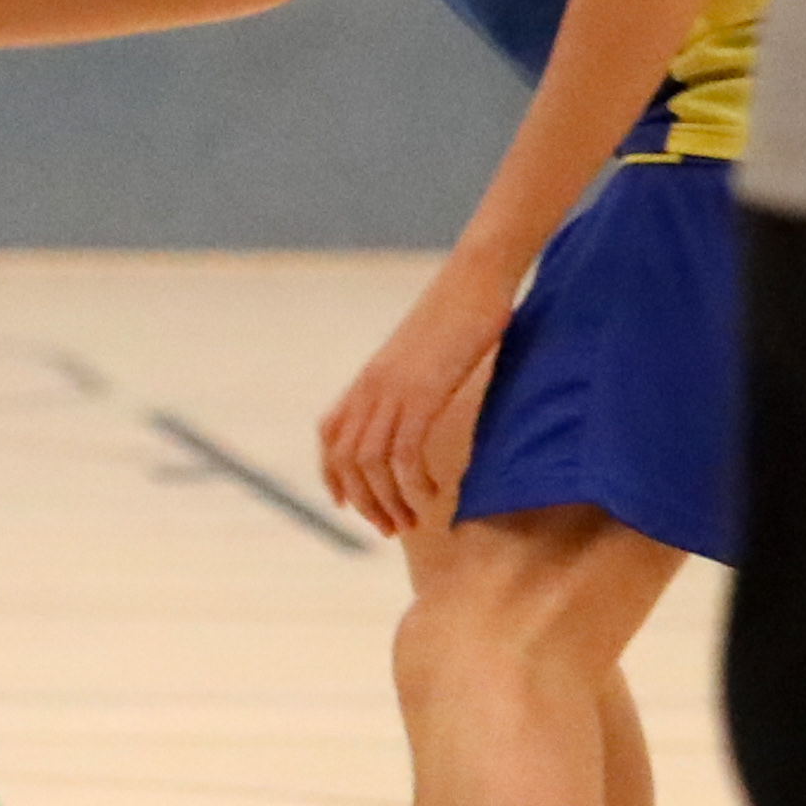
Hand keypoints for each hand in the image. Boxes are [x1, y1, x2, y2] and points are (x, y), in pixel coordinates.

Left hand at [316, 273, 507, 538]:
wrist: (476, 277)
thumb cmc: (460, 312)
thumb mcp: (423, 355)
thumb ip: (413, 383)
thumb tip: (422, 406)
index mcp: (368, 378)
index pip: (330, 435)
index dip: (331, 475)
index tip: (344, 505)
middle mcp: (371, 387)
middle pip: (346, 459)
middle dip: (364, 502)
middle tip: (391, 527)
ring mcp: (394, 391)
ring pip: (371, 464)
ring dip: (388, 501)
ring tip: (411, 521)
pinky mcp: (423, 394)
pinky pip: (405, 455)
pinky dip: (415, 484)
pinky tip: (436, 496)